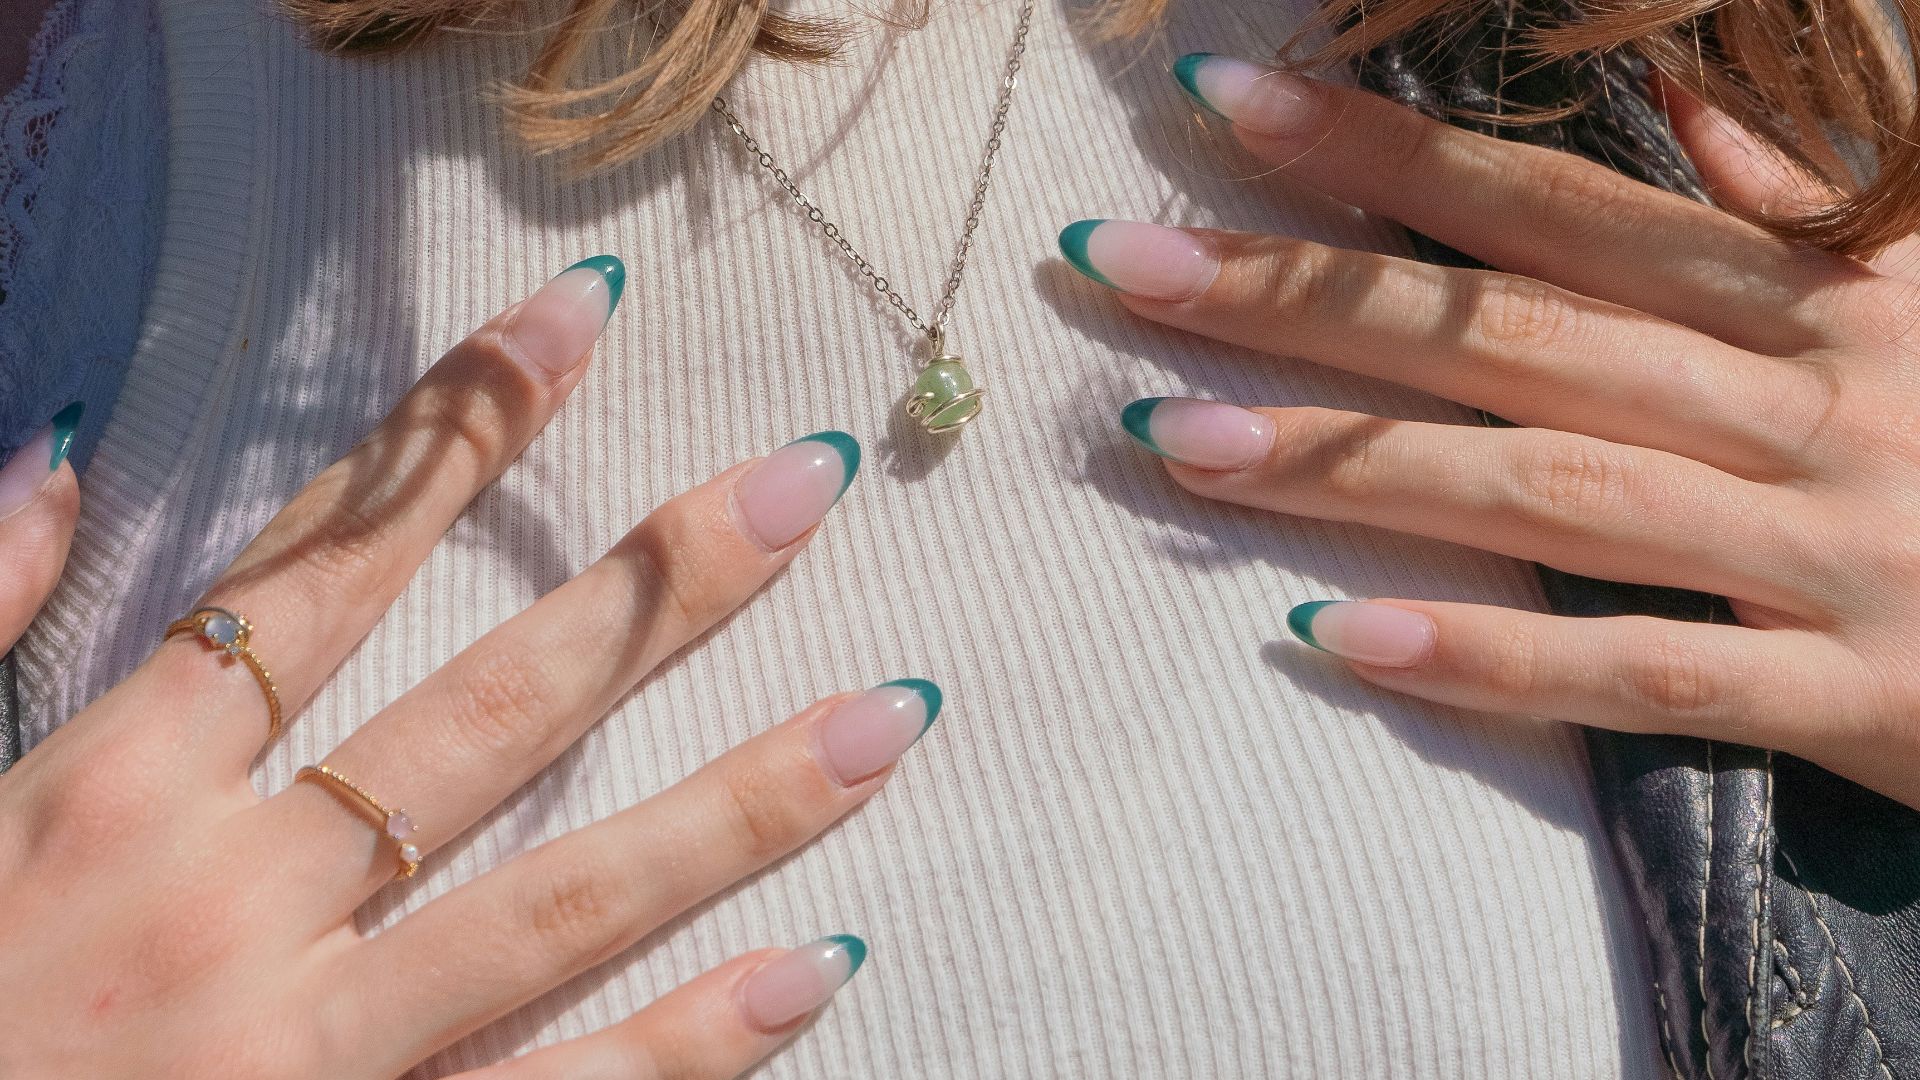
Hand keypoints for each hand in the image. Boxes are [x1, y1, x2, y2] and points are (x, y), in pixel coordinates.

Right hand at [0, 260, 938, 1077]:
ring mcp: (306, 1046)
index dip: (461, 427)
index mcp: (111, 787)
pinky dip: (689, 1043)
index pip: (326, 559)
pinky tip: (819, 967)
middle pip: (491, 705)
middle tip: (805, 485)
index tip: (584, 317)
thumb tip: (52, 459)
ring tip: (885, 719)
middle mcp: (232, 897)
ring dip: (739, 804)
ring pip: (564, 894)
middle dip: (657, 586)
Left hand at [1063, 55, 1919, 810]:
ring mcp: (1827, 548)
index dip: (1385, 155)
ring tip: (1165, 438)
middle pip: (1511, 335)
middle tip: (1122, 262)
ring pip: (1549, 492)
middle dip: (1305, 292)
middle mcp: (1806, 401)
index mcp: (1817, 297)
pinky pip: (1649, 682)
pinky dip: (1492, 664)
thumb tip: (1679, 114)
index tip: (1221, 107)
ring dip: (1348, 464)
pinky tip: (1334, 642)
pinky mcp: (1859, 695)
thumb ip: (1804, 204)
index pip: (1555, 208)